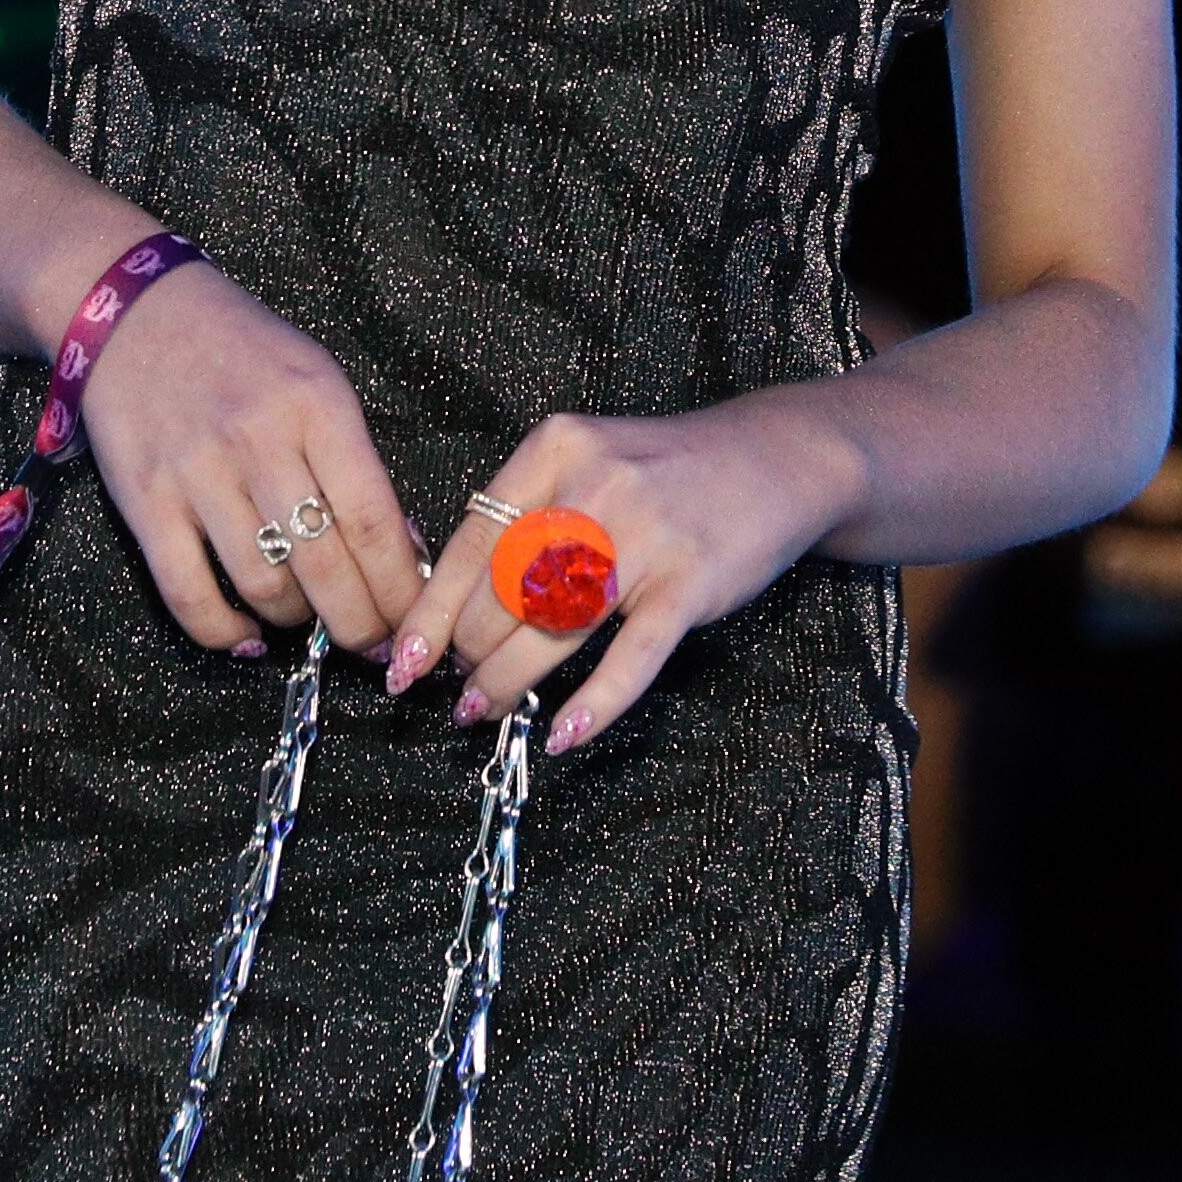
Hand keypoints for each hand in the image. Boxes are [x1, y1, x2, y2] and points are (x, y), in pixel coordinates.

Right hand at [70, 259, 423, 658]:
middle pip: (325, 565)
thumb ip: (356, 462)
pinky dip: (224, 632)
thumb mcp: (318, 382)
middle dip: (360, 625)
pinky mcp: (143, 500)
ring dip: (297, 621)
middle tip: (373, 645)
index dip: (400, 589)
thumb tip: (401, 554)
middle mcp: (259, 439)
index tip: (415, 622)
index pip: (374, 521)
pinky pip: (188, 593)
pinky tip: (249, 636)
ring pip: (263, 585)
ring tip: (308, 617)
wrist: (134, 312)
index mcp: (316, 405)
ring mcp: (196, 472)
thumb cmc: (243, 350)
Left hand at [394, 396, 866, 753]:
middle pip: (503, 591)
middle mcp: (594, 484)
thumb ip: (527, 512)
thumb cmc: (666, 472)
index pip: (471, 542)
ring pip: (552, 628)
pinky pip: (629, 659)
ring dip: (508, 682)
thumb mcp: (587, 461)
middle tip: (458, 688)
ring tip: (483, 710)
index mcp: (555, 448)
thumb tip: (453, 600)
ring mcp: (645, 534)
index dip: (430, 611)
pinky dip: (592, 704)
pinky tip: (563, 733)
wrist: (777, 458)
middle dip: (468, 652)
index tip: (404, 659)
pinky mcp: (690, 581)